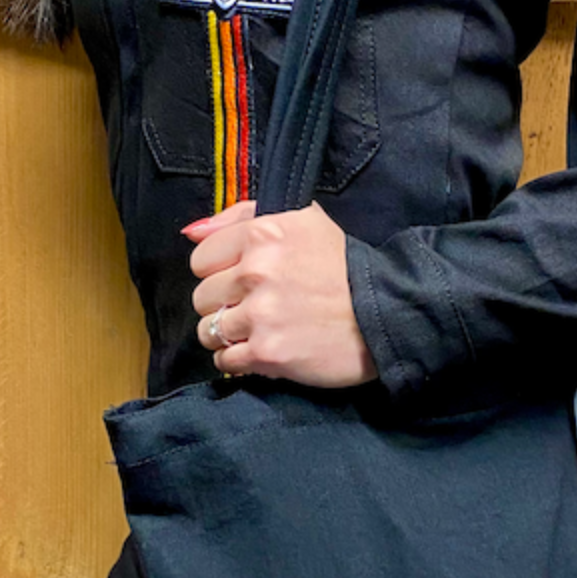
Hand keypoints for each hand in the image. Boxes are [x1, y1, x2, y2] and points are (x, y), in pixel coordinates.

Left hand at [183, 197, 379, 387]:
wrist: (385, 313)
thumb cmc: (343, 266)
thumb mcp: (303, 220)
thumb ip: (242, 216)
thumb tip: (190, 232)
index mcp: (262, 233)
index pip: (201, 258)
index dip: (220, 271)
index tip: (243, 279)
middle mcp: (256, 272)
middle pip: (202, 296)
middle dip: (223, 304)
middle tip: (254, 307)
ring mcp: (261, 315)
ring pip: (209, 331)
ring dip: (227, 335)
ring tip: (257, 332)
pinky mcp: (268, 353)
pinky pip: (225, 360)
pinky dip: (238, 360)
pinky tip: (260, 352)